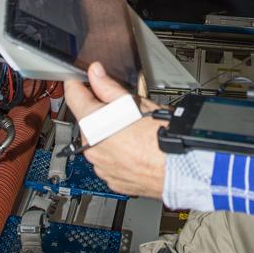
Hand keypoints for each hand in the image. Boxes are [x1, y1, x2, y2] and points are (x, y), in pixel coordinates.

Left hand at [64, 62, 166, 199]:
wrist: (180, 167)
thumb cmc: (163, 136)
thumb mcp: (136, 103)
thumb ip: (110, 87)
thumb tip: (96, 73)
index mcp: (94, 124)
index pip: (73, 95)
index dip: (77, 83)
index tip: (80, 79)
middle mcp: (92, 147)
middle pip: (87, 121)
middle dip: (100, 113)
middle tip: (123, 108)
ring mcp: (101, 166)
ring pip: (98, 142)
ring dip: (108, 135)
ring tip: (133, 131)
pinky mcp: (111, 179)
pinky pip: (108, 161)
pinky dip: (117, 154)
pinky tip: (135, 148)